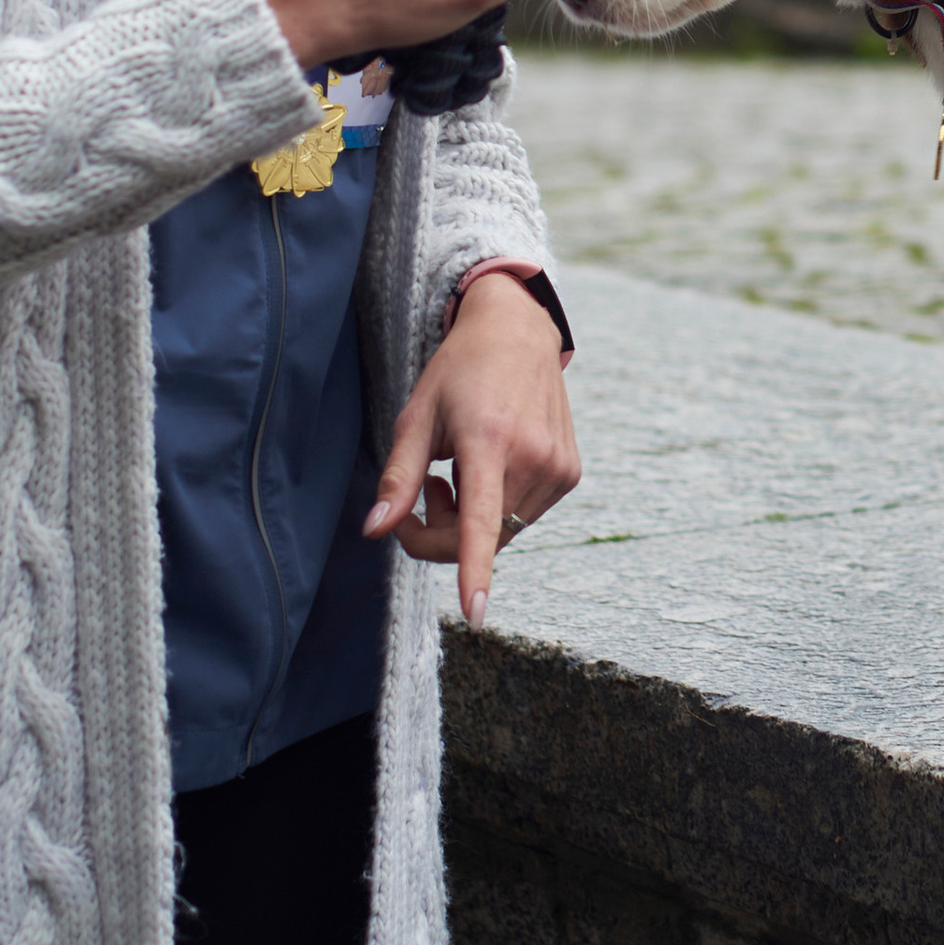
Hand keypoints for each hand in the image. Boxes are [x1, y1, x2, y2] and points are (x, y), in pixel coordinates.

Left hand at [363, 269, 579, 627]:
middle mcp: (532, 456)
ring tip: (456, 473)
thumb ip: (397, 478)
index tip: (474, 611)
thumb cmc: (459, 372)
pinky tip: (490, 468)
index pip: (480, 519)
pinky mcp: (570, 473)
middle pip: (480, 538)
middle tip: (422, 491)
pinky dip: (498, 508)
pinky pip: (524, 516)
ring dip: (470, 521)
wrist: (519, 333)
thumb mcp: (416, 417)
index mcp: (488, 440)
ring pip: (503, 533)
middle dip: (439, 533)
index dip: (475, 569)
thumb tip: (373, 531)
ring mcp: (558, 467)